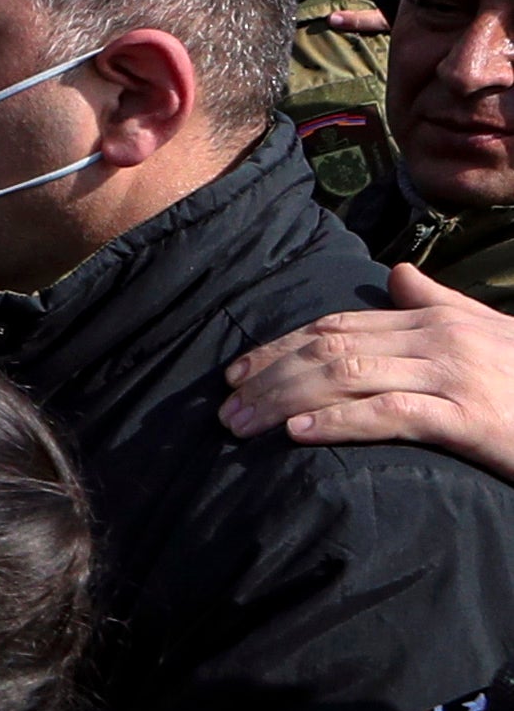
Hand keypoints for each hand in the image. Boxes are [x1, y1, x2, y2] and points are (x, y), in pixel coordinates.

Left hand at [221, 265, 513, 475]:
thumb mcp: (486, 333)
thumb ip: (438, 304)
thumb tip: (396, 276)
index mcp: (437, 318)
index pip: (340, 324)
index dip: (282, 346)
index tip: (237, 371)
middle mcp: (440, 338)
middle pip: (333, 347)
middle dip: (270, 375)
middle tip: (224, 407)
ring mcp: (454, 375)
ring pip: (349, 377)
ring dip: (285, 401)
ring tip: (242, 425)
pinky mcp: (467, 417)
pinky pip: (390, 413)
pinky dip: (339, 422)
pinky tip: (299, 434)